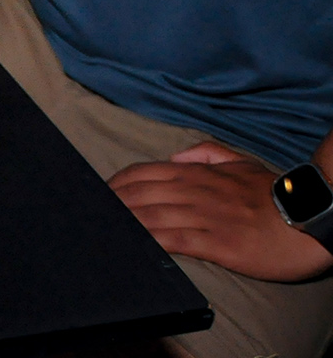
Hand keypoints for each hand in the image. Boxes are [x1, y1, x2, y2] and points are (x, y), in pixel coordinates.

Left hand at [109, 142, 332, 281]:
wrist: (309, 217)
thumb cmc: (273, 194)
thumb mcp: (239, 163)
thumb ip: (206, 154)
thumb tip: (175, 156)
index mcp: (198, 173)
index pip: (144, 172)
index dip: (117, 183)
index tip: (100, 194)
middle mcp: (195, 191)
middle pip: (140, 194)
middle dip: (111, 204)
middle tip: (91, 215)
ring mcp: (205, 217)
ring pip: (152, 216)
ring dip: (124, 222)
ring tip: (102, 230)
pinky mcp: (218, 243)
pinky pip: (175, 240)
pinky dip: (150, 241)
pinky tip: (134, 244)